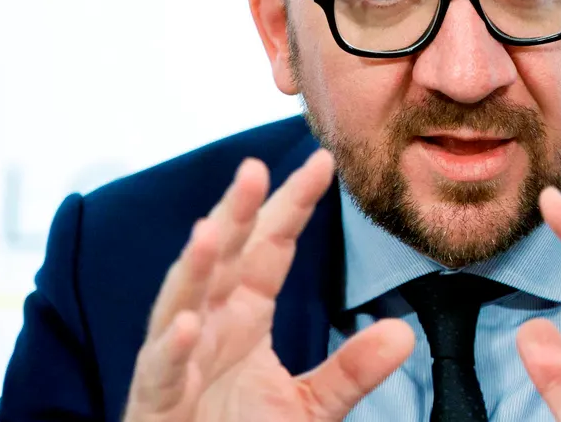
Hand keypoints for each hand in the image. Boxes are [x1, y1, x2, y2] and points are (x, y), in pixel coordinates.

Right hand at [122, 149, 414, 421]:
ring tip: (212, 229)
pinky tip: (189, 324)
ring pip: (181, 302)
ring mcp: (178, 361)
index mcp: (243, 316)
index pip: (270, 247)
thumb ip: (351, 370)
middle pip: (223, 258)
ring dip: (195, 267)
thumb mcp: (309, 406)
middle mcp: (208, 326)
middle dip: (236, 213)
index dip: (293, 205)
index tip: (322, 163)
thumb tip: (404, 333)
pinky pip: (162, 371)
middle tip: (255, 168)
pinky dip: (173, 348)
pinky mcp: (156, 402)